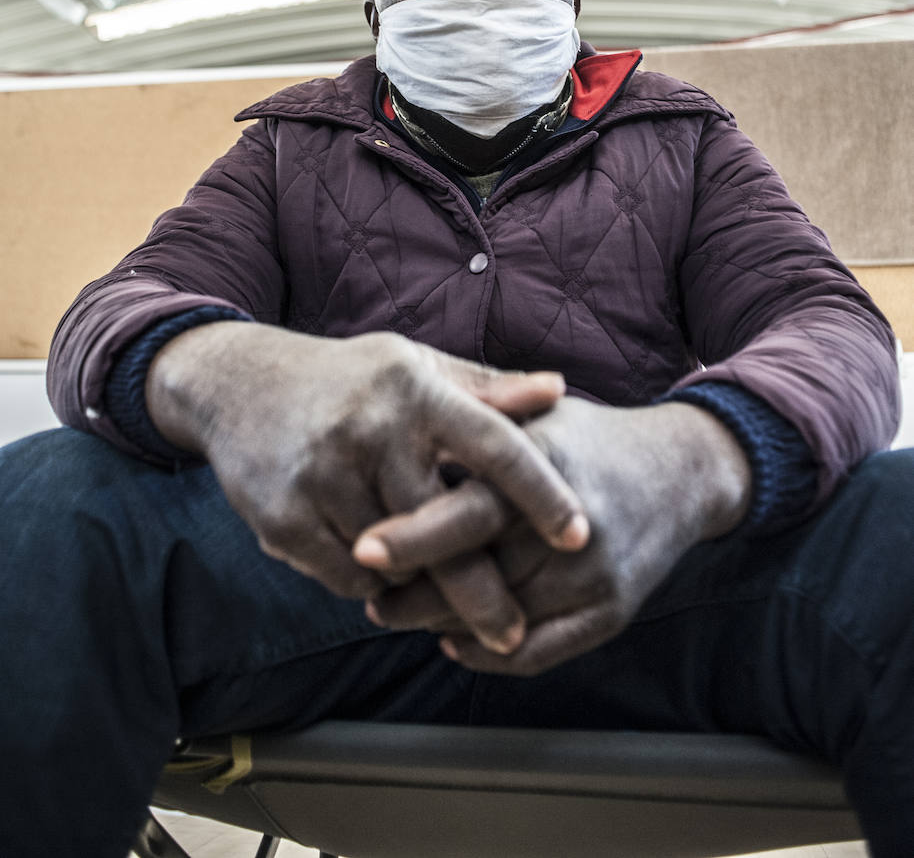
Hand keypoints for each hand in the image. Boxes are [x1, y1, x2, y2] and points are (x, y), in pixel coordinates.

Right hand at [145, 323, 588, 635]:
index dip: (541, 493)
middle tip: (513, 630)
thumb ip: (487, 389)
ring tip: (419, 570)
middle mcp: (370, 429)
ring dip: (414, 578)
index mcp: (414, 390)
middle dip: (481, 590)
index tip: (580, 534)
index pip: (494, 445)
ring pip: (393, 562)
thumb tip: (558, 391)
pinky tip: (366, 557)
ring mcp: (322, 473)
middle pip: (444, 529)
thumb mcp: (416, 368)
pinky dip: (365, 579)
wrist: (239, 385)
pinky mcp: (282, 514)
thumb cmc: (350, 379)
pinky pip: (345, 575)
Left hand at [356, 397, 750, 674]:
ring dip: (442, 622)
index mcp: (546, 464)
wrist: (683, 472)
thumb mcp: (537, 418)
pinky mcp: (614, 612)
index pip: (471, 510)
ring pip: (500, 618)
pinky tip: (455, 641)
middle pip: (479, 574)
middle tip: (372, 594)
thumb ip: (477, 428)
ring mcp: (596, 573)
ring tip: (397, 612)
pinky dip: (490, 655)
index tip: (363, 547)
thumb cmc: (588, 441)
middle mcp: (573, 524)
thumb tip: (396, 441)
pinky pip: (540, 652)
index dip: (414, 533)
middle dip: (414, 592)